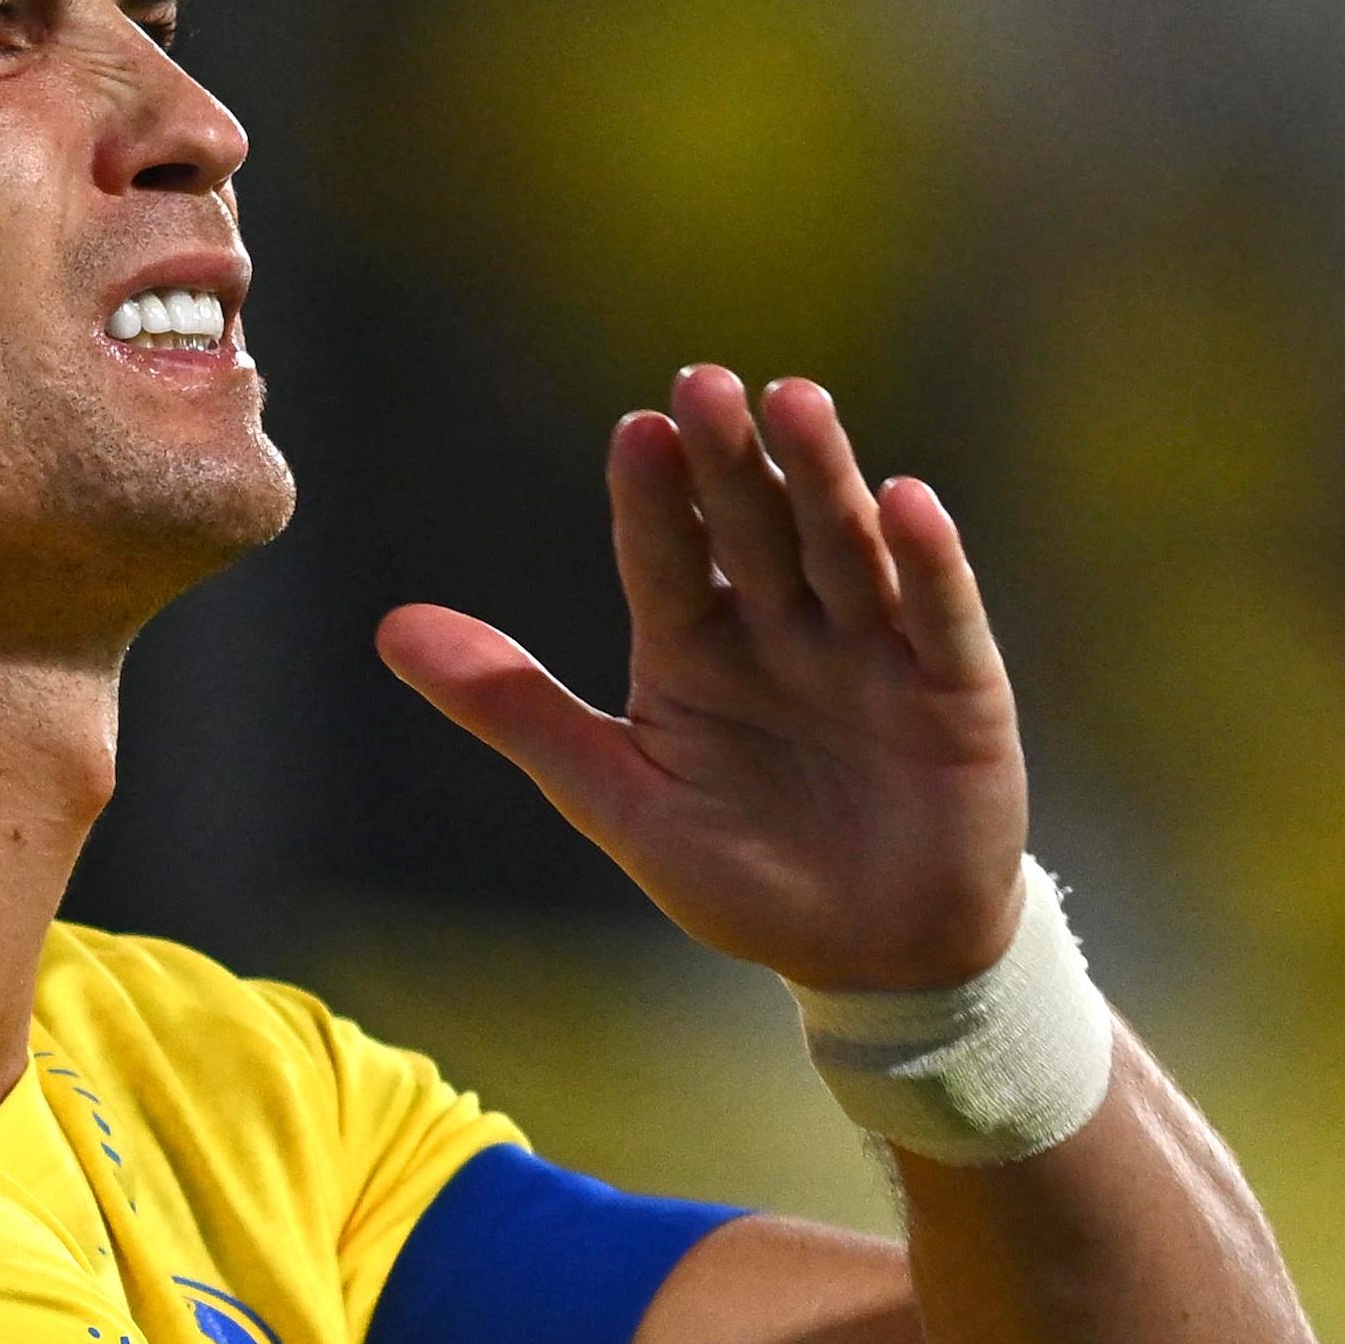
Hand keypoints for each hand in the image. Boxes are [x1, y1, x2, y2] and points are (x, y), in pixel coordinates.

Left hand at [380, 367, 1027, 990]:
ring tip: (796, 404)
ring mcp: (869, 650)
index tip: (634, 433)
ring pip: (840, 547)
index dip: (654, 501)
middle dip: (731, 460)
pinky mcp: (954, 687)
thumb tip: (389, 630)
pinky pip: (940, 615)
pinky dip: (927, 561)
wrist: (872, 958)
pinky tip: (908, 501)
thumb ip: (517, 708)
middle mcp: (781, 628)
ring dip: (822, 477)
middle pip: (754, 529)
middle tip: (705, 385)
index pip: (665, 560)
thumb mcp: (620, 800)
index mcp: (694, 647)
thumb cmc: (745, 876)